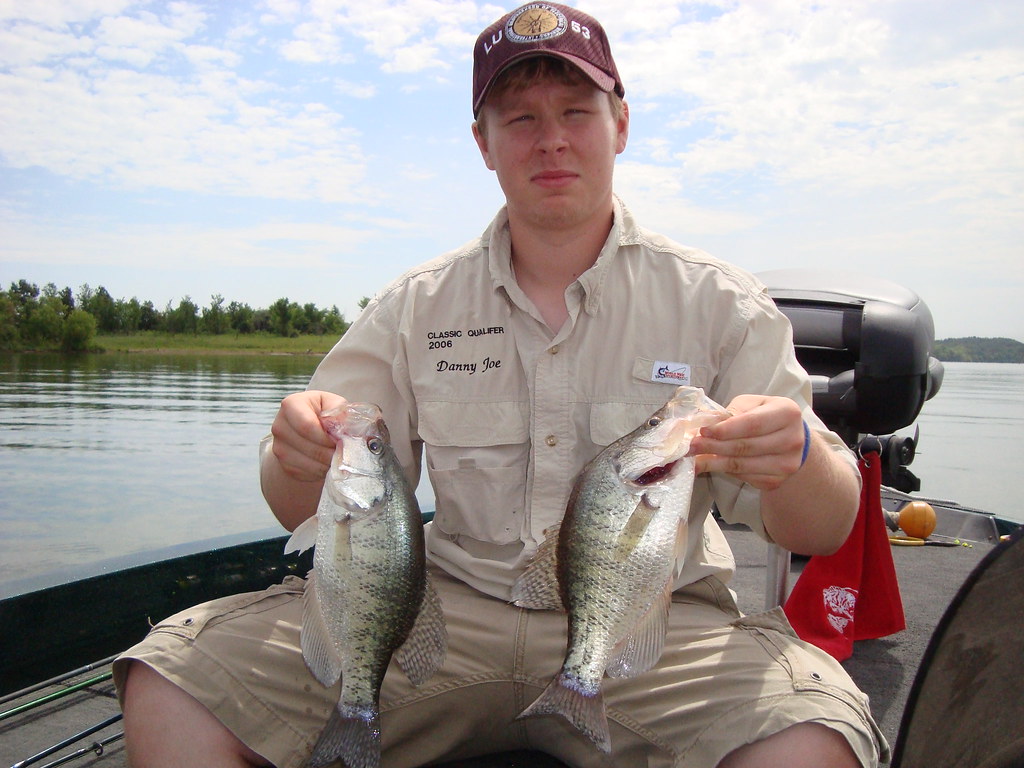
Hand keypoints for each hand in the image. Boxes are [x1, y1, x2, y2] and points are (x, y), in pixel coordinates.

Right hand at [269, 390, 347, 482]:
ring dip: (327, 464)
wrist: (310, 427)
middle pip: (308, 447)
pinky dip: (320, 472)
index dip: (326, 437)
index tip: (340, 441)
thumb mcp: (335, 404)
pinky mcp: (284, 464)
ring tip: (338, 457)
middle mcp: (280, 425)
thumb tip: (339, 426)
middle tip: (344, 452)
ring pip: (308, 463)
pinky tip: (327, 463)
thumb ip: (339, 412)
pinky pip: (305, 473)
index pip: (306, 425)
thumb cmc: (326, 413)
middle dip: (330, 452)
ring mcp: (279, 447)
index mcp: (292, 405)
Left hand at [688, 395, 807, 490]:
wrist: (789, 438)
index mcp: (787, 413)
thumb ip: (732, 412)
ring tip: (694, 458)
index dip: (725, 430)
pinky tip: (711, 465)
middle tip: (691, 447)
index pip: (752, 424)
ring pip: (741, 466)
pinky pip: (744, 477)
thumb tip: (704, 424)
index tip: (703, 431)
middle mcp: (792, 440)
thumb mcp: (752, 404)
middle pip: (745, 447)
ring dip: (713, 463)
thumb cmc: (765, 415)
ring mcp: (786, 464)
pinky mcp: (776, 480)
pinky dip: (724, 471)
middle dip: (713, 447)